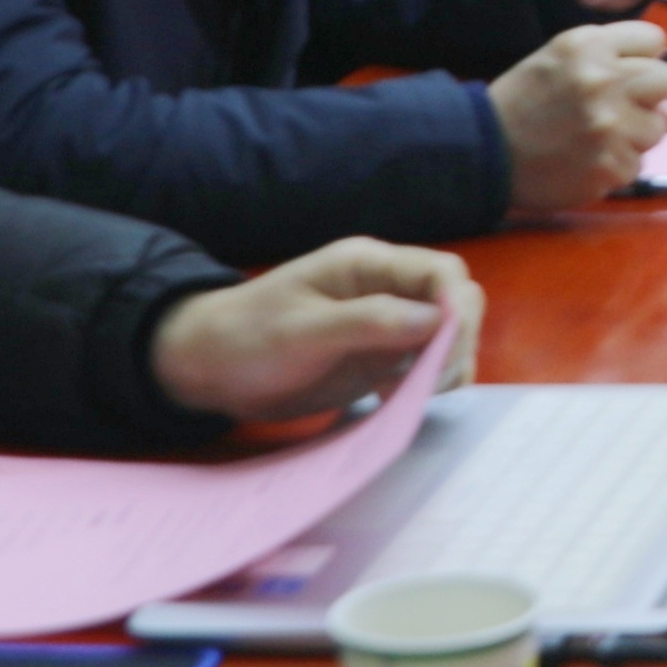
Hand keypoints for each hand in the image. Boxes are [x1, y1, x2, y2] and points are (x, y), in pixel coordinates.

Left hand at [149, 241, 477, 423]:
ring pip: (445, 337)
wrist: (208, 367)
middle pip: (454, 303)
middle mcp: (385, 290)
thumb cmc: (247, 338)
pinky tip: (398, 401)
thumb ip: (369, 322)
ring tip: (415, 396)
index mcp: (368, 265)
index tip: (449, 349)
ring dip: (446, 366)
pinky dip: (425, 384)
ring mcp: (385, 326)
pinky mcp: (378, 358)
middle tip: (432, 385)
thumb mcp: (303, 331)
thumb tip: (438, 321)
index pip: (441, 273)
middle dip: (457, 342)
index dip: (458, 307)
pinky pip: (421, 366)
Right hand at [486, 18, 666, 208]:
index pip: (653, 39)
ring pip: (658, 125)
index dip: (640, 58)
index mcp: (588, 47)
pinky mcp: (610, 165)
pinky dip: (616, 164)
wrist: (484, 151)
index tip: (624, 73)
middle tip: (618, 107)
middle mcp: (603, 81)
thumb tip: (658, 81)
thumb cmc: (522, 103)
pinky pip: (638, 162)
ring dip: (634, 133)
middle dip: (647, 94)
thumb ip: (608, 56)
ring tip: (596, 136)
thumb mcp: (559, 57)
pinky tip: (587, 159)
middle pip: (665, 79)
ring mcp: (609, 126)